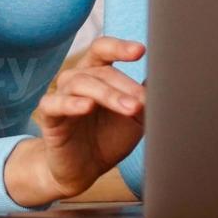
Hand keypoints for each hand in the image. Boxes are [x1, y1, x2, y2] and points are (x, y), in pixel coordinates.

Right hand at [4, 37, 145, 207]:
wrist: (84, 169)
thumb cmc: (108, 137)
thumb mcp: (135, 117)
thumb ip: (145, 96)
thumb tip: (168, 75)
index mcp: (96, 73)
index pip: (104, 50)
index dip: (120, 47)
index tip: (140, 51)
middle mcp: (77, 78)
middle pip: (99, 70)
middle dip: (124, 85)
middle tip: (142, 100)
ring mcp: (61, 95)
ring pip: (80, 83)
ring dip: (108, 94)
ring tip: (129, 108)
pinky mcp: (49, 116)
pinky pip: (54, 104)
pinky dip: (71, 103)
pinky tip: (87, 106)